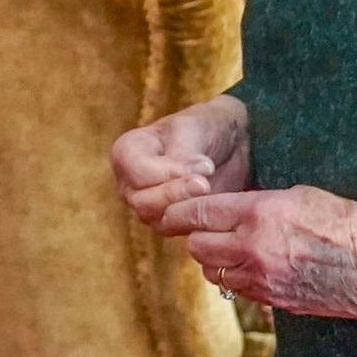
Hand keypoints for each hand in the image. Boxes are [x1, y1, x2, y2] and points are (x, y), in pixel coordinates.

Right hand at [110, 94, 249, 229]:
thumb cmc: (205, 127)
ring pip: (157, 219)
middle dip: (176, 193)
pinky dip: (195, 220)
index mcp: (127, 152)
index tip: (201, 165)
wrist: (229, 143)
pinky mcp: (168, 222)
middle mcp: (130, 183)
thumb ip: (183, 153)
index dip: (166, 171)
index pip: (136, 170)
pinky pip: (177, 229)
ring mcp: (147, 206)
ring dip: (187, 208)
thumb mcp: (193, 128)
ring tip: (211, 191)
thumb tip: (188, 178)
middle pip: (142, 200)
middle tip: (205, 183)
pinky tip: (214, 205)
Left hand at [156, 184, 356, 323]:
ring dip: (215, 259)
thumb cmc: (353, 222)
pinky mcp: (274, 302)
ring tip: (232, 246)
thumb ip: (261, 204)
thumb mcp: (304, 195)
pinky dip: (236, 278)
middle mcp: (254, 249)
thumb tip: (232, 209)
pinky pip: (237, 291)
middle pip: (197, 246)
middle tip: (208, 226)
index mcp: (261, 214)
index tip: (171, 210)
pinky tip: (254, 266)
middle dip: (198, 235)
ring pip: (213, 272)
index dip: (179, 211)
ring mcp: (263, 280)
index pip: (199, 212)